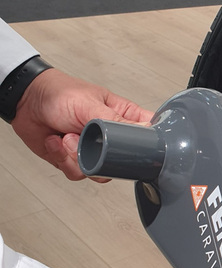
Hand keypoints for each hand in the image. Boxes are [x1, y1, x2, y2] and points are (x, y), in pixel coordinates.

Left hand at [12, 68, 153, 180]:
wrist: (25, 103)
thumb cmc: (59, 94)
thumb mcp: (90, 104)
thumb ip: (116, 121)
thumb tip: (144, 131)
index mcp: (123, 118)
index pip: (149, 134)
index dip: (148, 145)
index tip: (135, 148)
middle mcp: (111, 137)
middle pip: (125, 162)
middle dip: (102, 156)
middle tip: (87, 141)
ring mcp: (94, 151)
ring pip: (101, 172)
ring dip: (77, 157)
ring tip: (67, 137)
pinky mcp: (76, 161)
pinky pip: (78, 173)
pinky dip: (63, 159)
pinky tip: (57, 142)